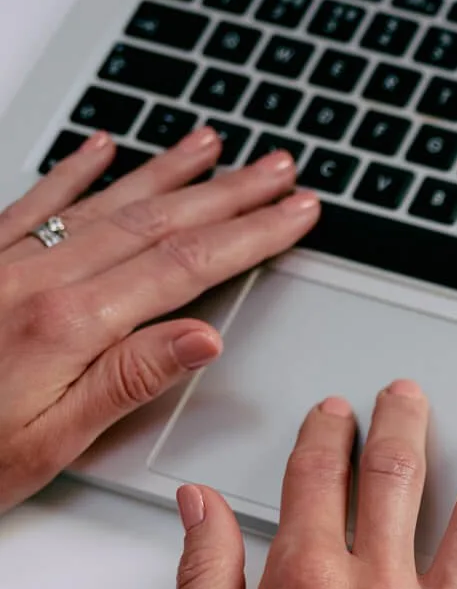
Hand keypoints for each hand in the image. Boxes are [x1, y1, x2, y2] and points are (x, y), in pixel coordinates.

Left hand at [0, 128, 316, 513]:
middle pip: (155, 222)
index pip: (184, 266)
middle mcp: (38, 279)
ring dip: (169, 171)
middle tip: (281, 171)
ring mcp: (6, 262)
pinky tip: (105, 149)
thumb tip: (203, 337)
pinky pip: (36, 201)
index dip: (250, 236)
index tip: (296, 215)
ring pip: (105, 202)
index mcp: (70, 324)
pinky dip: (77, 171)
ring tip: (216, 146)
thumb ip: (129, 380)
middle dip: (228, 194)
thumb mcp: (53, 441)